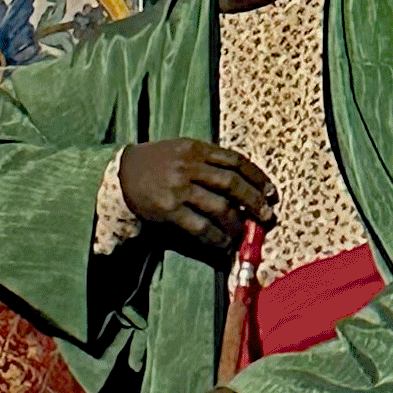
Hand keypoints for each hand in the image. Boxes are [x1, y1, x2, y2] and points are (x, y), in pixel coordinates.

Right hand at [117, 137, 275, 258]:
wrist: (121, 174)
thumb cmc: (157, 162)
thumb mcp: (182, 150)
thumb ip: (208, 160)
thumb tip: (243, 182)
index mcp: (195, 148)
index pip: (235, 161)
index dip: (257, 177)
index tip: (270, 191)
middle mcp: (188, 166)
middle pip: (232, 183)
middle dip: (254, 200)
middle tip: (266, 214)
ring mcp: (178, 188)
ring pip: (219, 207)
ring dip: (237, 223)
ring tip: (244, 232)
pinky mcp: (169, 210)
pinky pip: (200, 226)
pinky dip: (216, 237)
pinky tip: (224, 243)